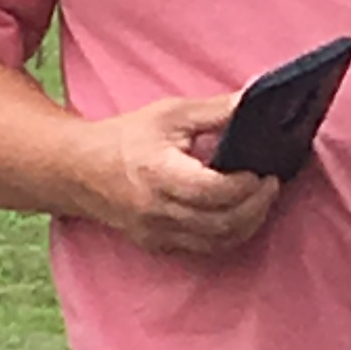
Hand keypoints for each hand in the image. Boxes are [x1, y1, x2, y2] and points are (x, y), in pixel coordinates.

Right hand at [71, 91, 280, 258]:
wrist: (78, 170)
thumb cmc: (125, 137)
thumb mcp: (170, 114)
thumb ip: (216, 110)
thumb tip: (256, 100)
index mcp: (160, 174)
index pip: (213, 191)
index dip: (245, 186)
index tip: (263, 171)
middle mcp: (157, 211)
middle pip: (222, 223)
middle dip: (257, 207)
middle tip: (271, 185)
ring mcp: (156, 234)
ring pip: (217, 243)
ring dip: (248, 224)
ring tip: (260, 199)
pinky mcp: (157, 246)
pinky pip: (203, 250)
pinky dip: (228, 235)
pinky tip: (239, 214)